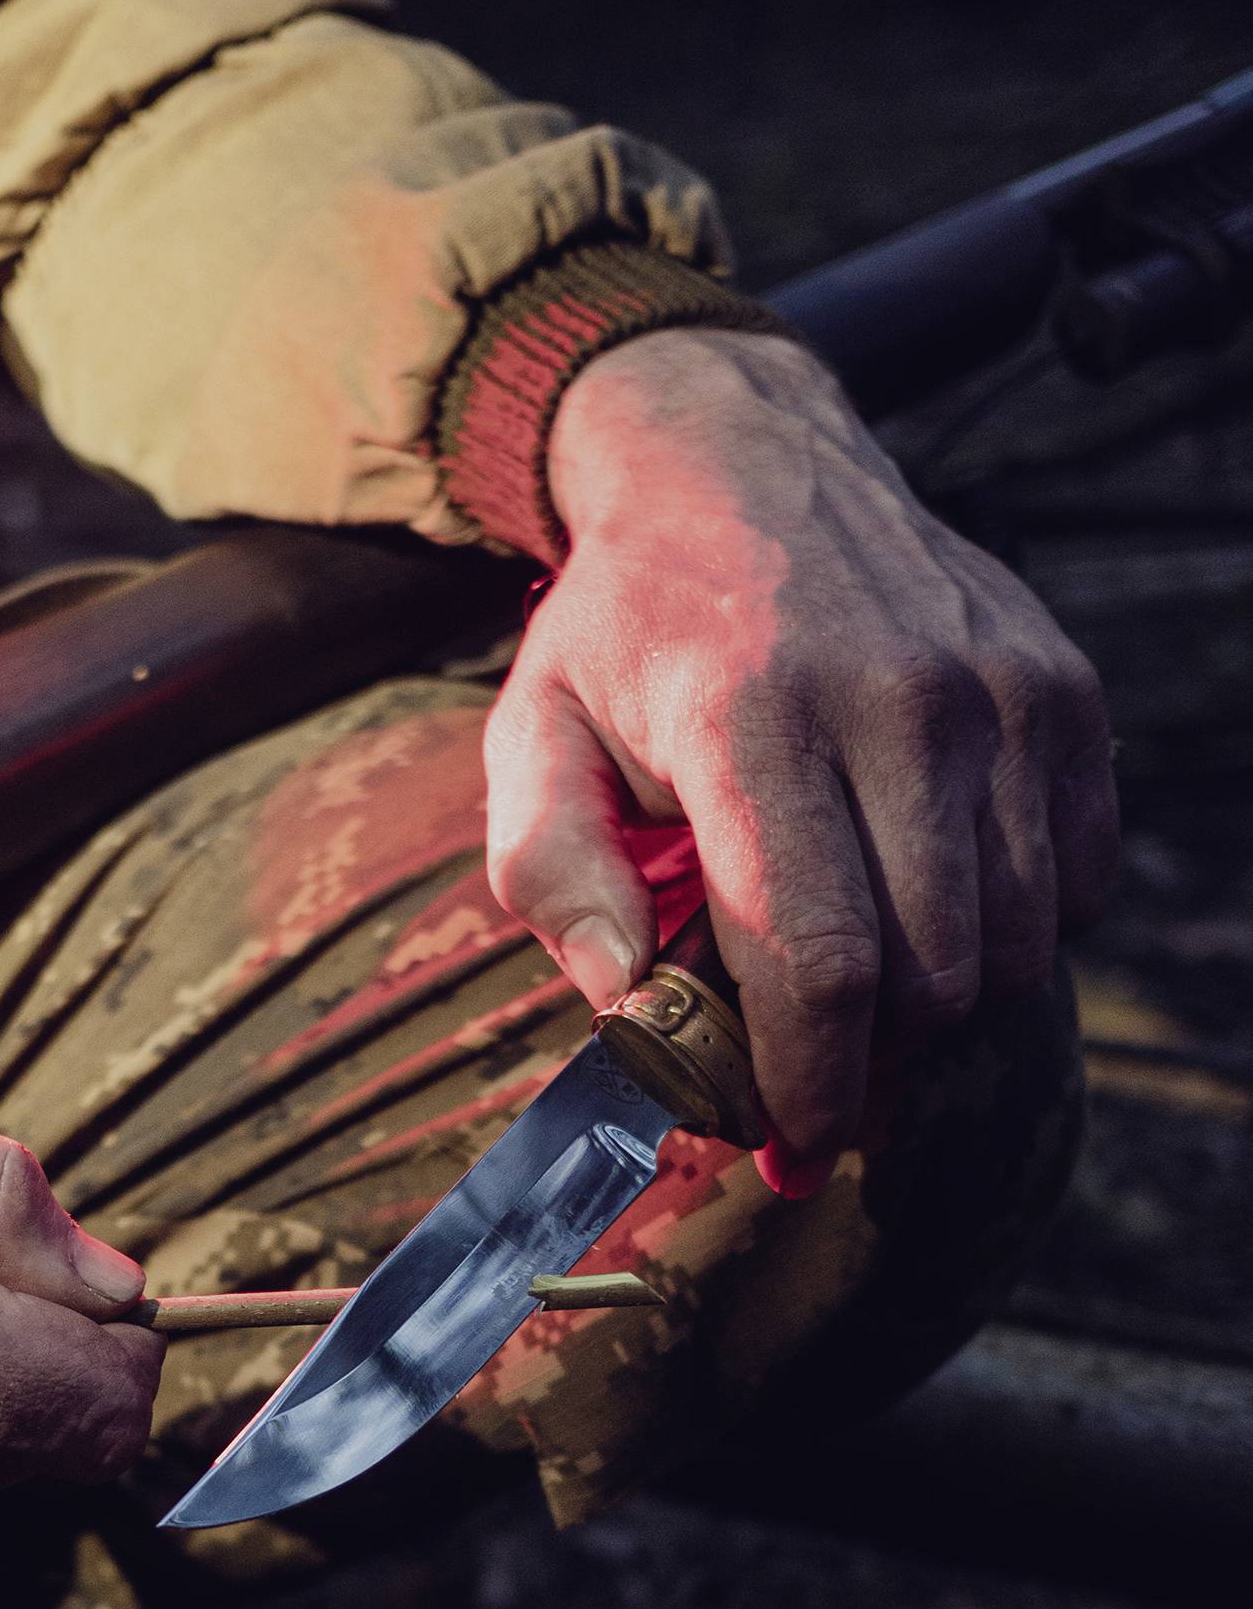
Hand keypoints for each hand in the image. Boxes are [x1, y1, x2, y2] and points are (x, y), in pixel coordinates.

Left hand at [483, 329, 1115, 1178]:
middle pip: (930, 973)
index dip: (810, 1085)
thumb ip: (551, 872)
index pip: (820, 960)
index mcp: (753, 719)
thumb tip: (625, 1000)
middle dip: (868, 1063)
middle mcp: (897, 700)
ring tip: (860, 981)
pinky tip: (928, 897)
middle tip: (808, 1071)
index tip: (788, 1148)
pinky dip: (1015, 927)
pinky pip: (1076, 878)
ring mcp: (998, 688)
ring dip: (940, 1004)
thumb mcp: (532, 732)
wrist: (740, 460)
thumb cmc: (628, 626)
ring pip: (1015, 943)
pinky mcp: (1061, 686)